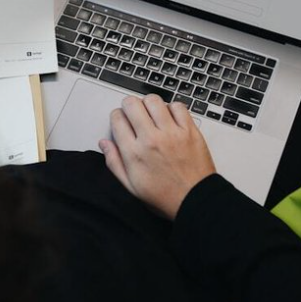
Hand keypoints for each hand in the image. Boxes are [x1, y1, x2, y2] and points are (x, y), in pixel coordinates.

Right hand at [99, 95, 216, 219]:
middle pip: (132, 104)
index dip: (117, 116)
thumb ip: (114, 162)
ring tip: (152, 113)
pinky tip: (170, 118)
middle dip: (129, 105)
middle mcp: (151, 139)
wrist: (196, 200)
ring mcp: (171, 133)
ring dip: (149, 104)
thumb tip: (104, 144)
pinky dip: (172, 108)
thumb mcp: (131, 186)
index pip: (117, 119)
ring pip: (153, 100)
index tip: (121, 120)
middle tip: (134, 112)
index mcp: (134, 153)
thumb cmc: (165, 196)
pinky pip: (177, 106)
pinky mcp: (189, 131)